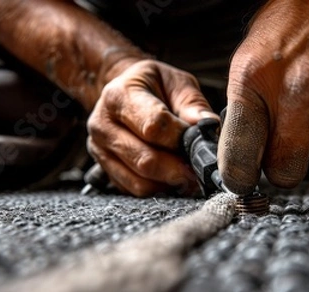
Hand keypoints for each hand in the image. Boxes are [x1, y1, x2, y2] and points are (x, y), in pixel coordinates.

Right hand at [87, 59, 217, 196]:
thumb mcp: (177, 83)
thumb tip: (208, 127)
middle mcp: (103, 124)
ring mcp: (100, 150)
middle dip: (178, 169)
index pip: (153, 126)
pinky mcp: (105, 168)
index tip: (200, 143)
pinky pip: (134, 190)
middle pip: (145, 160)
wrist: (124, 91)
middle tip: (199, 170)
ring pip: (140, 182)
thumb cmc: (155, 86)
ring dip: (169, 184)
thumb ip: (193, 105)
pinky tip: (171, 178)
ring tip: (188, 175)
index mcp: (119, 95)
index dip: (181, 139)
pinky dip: (158, 189)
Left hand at [219, 0, 308, 193]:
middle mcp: (301, 91)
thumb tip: (248, 149)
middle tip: (292, 152)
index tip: (246, 181)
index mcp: (256, 79)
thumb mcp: (255, 51)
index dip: (241, 178)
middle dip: (287, 169)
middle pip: (288, 172)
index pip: (239, 158)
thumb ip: (250, 102)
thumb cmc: (303, 11)